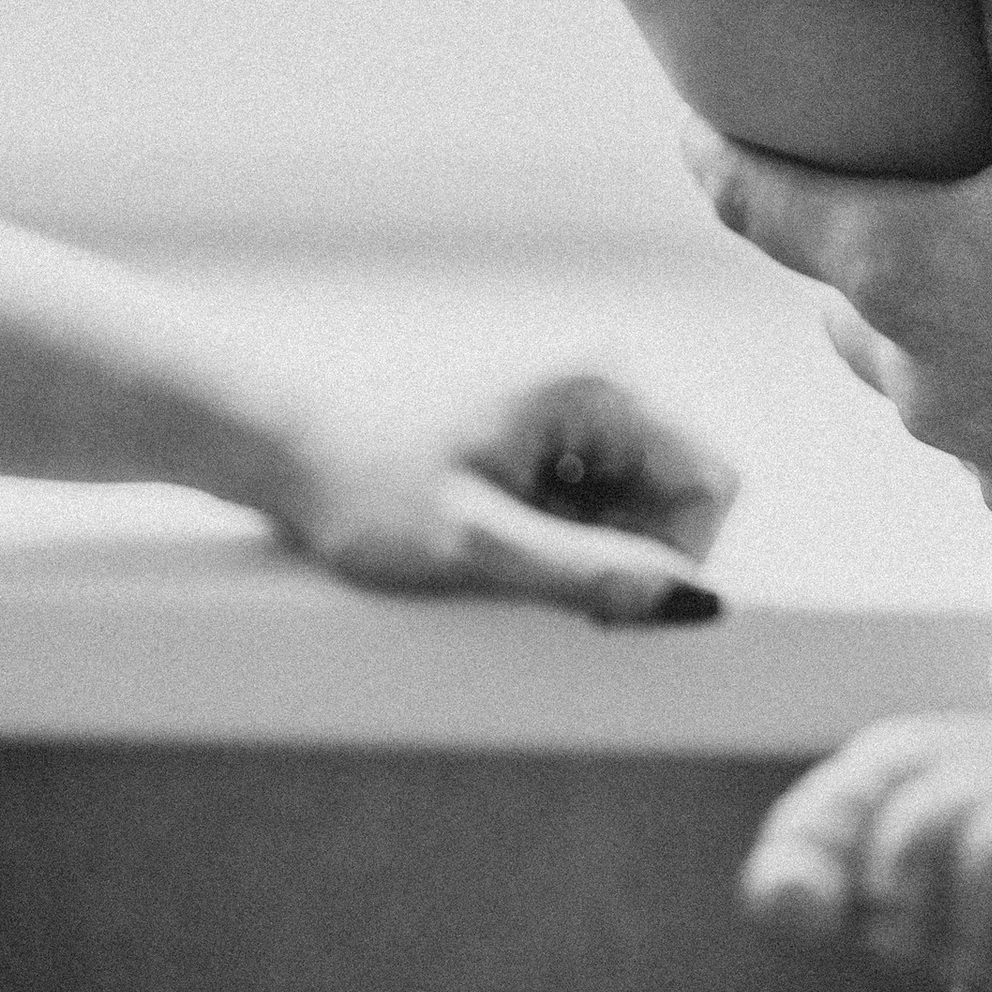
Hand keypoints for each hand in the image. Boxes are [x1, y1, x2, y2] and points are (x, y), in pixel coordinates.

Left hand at [261, 362, 738, 623]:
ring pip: (633, 508)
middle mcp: (598, 386)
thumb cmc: (369, 488)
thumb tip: (699, 605)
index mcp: (600, 389)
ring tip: (499, 559)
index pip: (710, 484)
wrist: (281, 449)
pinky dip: (555, 543)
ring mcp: (569, 412)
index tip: (598, 603)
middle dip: (622, 557)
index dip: (674, 558)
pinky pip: (591, 505)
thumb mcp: (477, 547)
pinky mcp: (540, 439)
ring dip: (585, 555)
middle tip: (531, 584)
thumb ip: (591, 575)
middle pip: (675, 498)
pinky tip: (489, 545)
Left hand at [682, 0, 991, 524]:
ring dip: (938, 311)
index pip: (761, 203)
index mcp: (900, 268)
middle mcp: (914, 373)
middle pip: (844, 288)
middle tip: (903, 170)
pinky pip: (990, 428)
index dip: (717, 153)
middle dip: (858, 232)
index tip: (690, 123)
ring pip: (915, 363)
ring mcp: (977, 452)